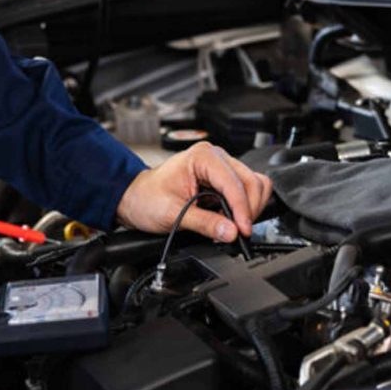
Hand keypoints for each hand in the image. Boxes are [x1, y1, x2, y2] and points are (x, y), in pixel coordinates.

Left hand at [116, 142, 271, 241]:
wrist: (136, 198)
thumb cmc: (147, 198)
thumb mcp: (173, 214)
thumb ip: (205, 223)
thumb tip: (230, 231)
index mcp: (202, 157)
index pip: (234, 183)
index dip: (241, 209)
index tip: (241, 231)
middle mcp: (215, 157)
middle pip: (251, 181)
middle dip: (249, 209)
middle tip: (239, 232)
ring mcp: (221, 166)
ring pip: (254, 184)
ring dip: (249, 207)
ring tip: (234, 225)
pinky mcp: (223, 178)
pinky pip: (246, 189)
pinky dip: (245, 206)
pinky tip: (231, 218)